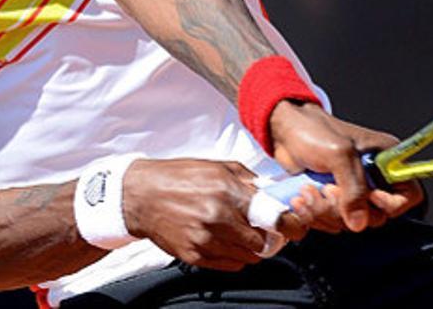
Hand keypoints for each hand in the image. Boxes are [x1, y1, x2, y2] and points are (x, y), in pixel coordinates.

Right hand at [122, 159, 307, 270]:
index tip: (291, 226)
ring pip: (247, 257)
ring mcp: (206, 239)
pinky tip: (227, 243)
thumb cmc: (178, 177)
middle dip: (267, 237)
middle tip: (263, 230)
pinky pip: (229, 266)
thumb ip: (246, 179)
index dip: (288, 224)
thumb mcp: (216, 166)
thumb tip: (270, 191)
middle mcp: (219, 217)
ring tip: (242, 236)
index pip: (273, 217)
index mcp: (228, 191)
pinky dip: (234, 257)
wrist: (141, 196)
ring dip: (251, 249)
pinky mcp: (194, 255)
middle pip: (262, 242)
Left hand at [269, 101, 423, 231]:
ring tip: (308, 189)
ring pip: (350, 223)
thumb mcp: (338, 153)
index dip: (391, 203)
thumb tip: (359, 222)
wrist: (285, 130)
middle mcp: (374, 178)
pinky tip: (301, 197)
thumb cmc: (313, 130)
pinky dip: (313, 215)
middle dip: (346, 208)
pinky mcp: (333, 201)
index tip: (370, 197)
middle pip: (376, 216)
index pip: (409, 195)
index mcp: (386, 160)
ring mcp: (352, 192)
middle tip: (327, 189)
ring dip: (324, 212)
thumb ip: (353, 188)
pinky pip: (330, 223)